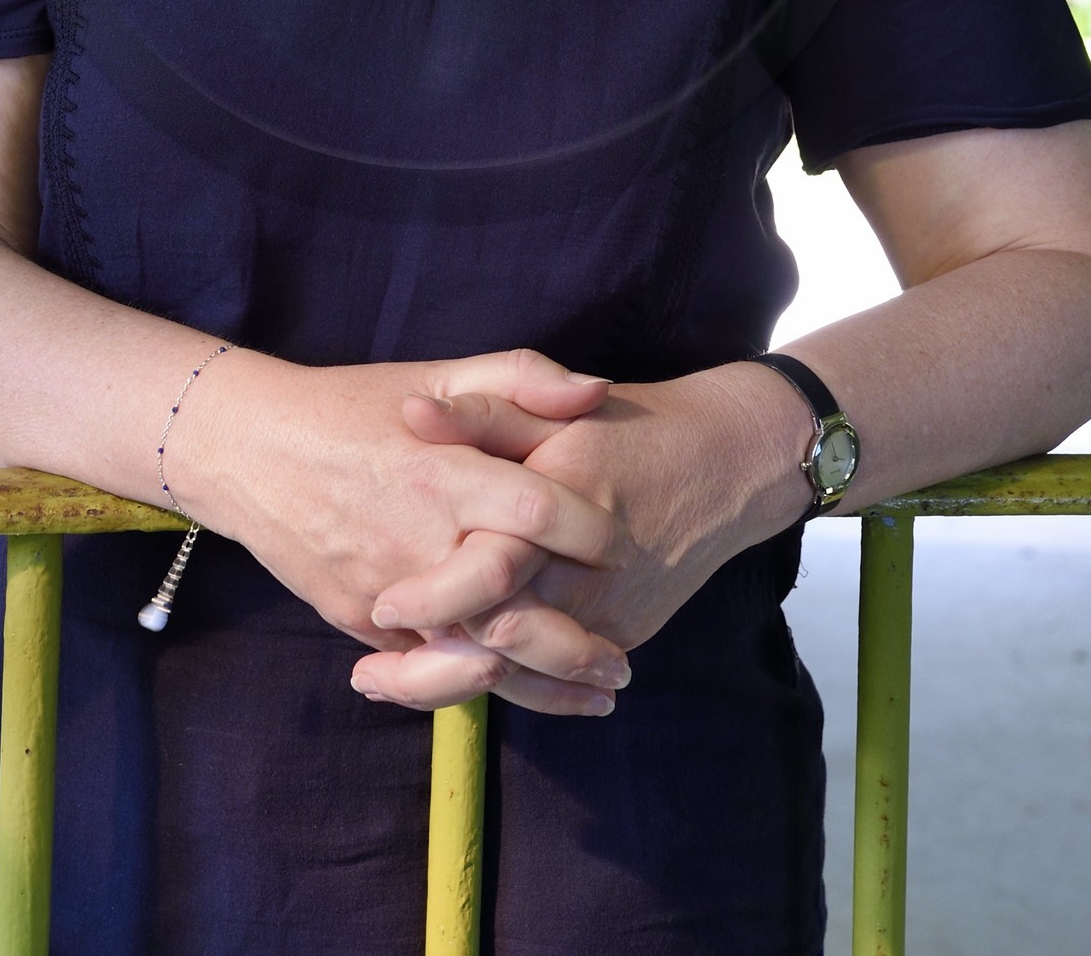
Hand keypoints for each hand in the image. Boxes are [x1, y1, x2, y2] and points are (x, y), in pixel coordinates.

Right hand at [174, 344, 630, 662]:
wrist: (248, 449)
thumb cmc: (352, 405)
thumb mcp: (435, 373)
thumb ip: (520, 377)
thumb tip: (597, 390)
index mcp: (442, 472)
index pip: (537, 513)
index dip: (590, 531)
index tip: (622, 544)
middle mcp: (417, 541)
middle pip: (515, 611)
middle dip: (578, 645)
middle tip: (625, 662)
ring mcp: (386, 592)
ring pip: (475, 662)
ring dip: (543, 687)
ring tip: (596, 693)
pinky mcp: (361, 623)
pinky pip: (428, 668)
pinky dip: (478, 685)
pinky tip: (527, 691)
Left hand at [348, 363, 812, 713]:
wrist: (722, 466)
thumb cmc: (626, 427)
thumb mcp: (550, 406)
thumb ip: (481, 409)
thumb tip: (409, 412)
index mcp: (561, 501)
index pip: (492, 568)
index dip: (434, 595)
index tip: (380, 605)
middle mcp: (588, 570)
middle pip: (503, 635)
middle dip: (431, 663)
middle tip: (368, 673)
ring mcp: (609, 612)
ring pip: (526, 670)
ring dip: (456, 683)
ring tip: (389, 682)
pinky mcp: (620, 635)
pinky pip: (554, 675)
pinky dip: (503, 685)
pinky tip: (452, 680)